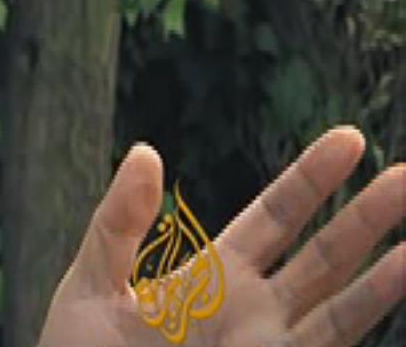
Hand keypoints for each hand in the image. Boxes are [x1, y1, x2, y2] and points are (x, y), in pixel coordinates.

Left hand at [37, 126, 403, 346]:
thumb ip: (118, 222)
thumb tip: (143, 151)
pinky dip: (363, 328)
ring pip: (343, 311)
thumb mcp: (91, 282)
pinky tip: (391, 293)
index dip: (313, 178)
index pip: (276, 216)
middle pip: (326, 255)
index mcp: (214, 274)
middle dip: (369, 218)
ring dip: (385, 282)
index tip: (352, 139)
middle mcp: (253, 311)